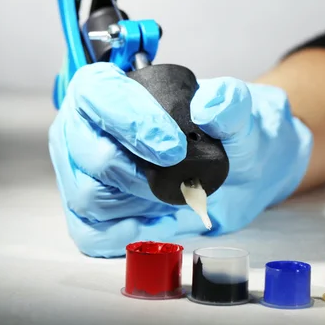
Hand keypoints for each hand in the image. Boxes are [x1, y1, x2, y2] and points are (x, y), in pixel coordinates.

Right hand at [48, 62, 311, 256]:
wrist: (235, 168)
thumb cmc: (225, 132)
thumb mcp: (238, 111)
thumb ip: (229, 101)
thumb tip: (206, 109)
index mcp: (112, 89)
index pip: (99, 96)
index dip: (130, 122)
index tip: (172, 148)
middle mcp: (88, 129)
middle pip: (89, 153)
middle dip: (138, 172)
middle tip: (181, 178)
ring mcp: (86, 172)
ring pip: (89, 196)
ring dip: (137, 203)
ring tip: (176, 196)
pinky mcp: (95, 212)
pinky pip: (91, 232)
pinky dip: (123, 235)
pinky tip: (157, 225)